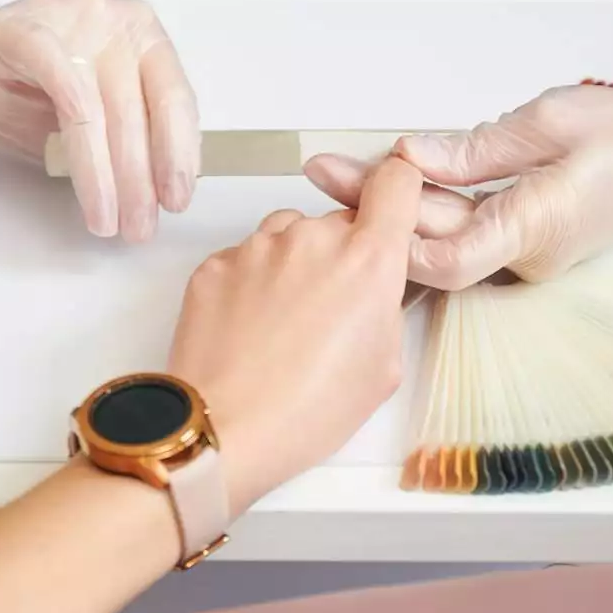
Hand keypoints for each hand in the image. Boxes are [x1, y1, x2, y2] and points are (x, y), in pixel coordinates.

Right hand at [0, 0, 199, 241]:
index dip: (179, 153)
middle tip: (139, 226)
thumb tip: (166, 190)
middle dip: (140, 178)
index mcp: (139, 34)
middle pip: (137, 107)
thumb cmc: (23, 103)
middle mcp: (109, 16)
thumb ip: (129, 143)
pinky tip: (86, 182)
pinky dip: (78, 139)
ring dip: (106, 173)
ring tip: (107, 219)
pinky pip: (61, 82)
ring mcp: (65, 16)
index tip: (176, 200)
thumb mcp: (91, 128)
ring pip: (100, 104)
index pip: (172, 96)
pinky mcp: (20, 29)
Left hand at [169, 158, 424, 509]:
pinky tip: (251, 330)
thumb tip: (381, 290)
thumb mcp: (383, 368)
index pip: (396, 182)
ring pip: (289, 236)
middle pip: (338, 222)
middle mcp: (312, 239)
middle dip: (341, 255)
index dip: (397, 193)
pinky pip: (245, 258)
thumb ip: (388, 308)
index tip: (392, 209)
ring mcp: (258, 247)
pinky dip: (252, 283)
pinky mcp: (215, 263)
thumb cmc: (305, 412)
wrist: (223, 430)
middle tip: (332, 311)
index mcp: (367, 260)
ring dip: (295, 265)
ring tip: (286, 326)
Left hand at [304, 54, 612, 289]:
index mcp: (537, 230)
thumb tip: (411, 156)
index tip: (347, 192)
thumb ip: (475, 148)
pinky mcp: (528, 242)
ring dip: (395, 210)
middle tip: (323, 167)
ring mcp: (528, 255)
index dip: (390, 233)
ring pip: (447, 238)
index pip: (446, 257)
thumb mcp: (549, 122)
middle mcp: (529, 256)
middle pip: (434, 243)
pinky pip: (467, 232)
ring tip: (341, 172)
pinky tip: (390, 188)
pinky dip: (428, 211)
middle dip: (374, 207)